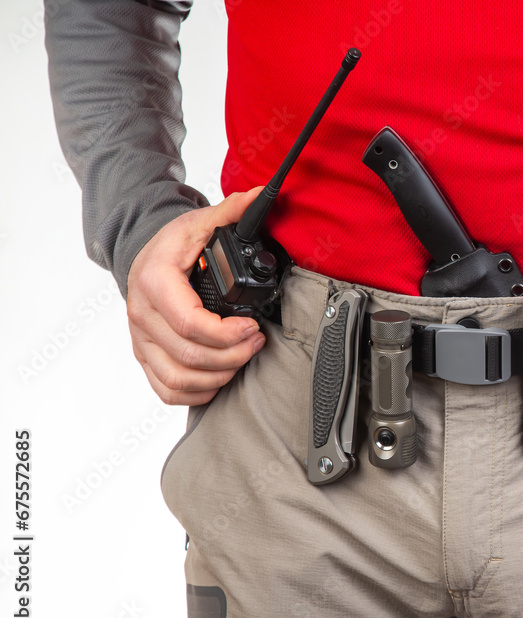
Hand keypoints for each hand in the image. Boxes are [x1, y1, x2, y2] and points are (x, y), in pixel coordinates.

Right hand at [126, 187, 266, 405]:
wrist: (144, 256)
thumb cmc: (175, 244)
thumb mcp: (201, 222)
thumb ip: (231, 212)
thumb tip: (258, 197)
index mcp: (154, 282)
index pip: (190, 323)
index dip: (228, 334)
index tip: (254, 327)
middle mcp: (141, 314)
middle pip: (189, 355)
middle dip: (232, 355)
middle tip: (257, 342)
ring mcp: (140, 339)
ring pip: (178, 378)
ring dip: (218, 376)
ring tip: (242, 359)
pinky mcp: (144, 356)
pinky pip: (166, 389)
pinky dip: (196, 393)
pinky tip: (219, 379)